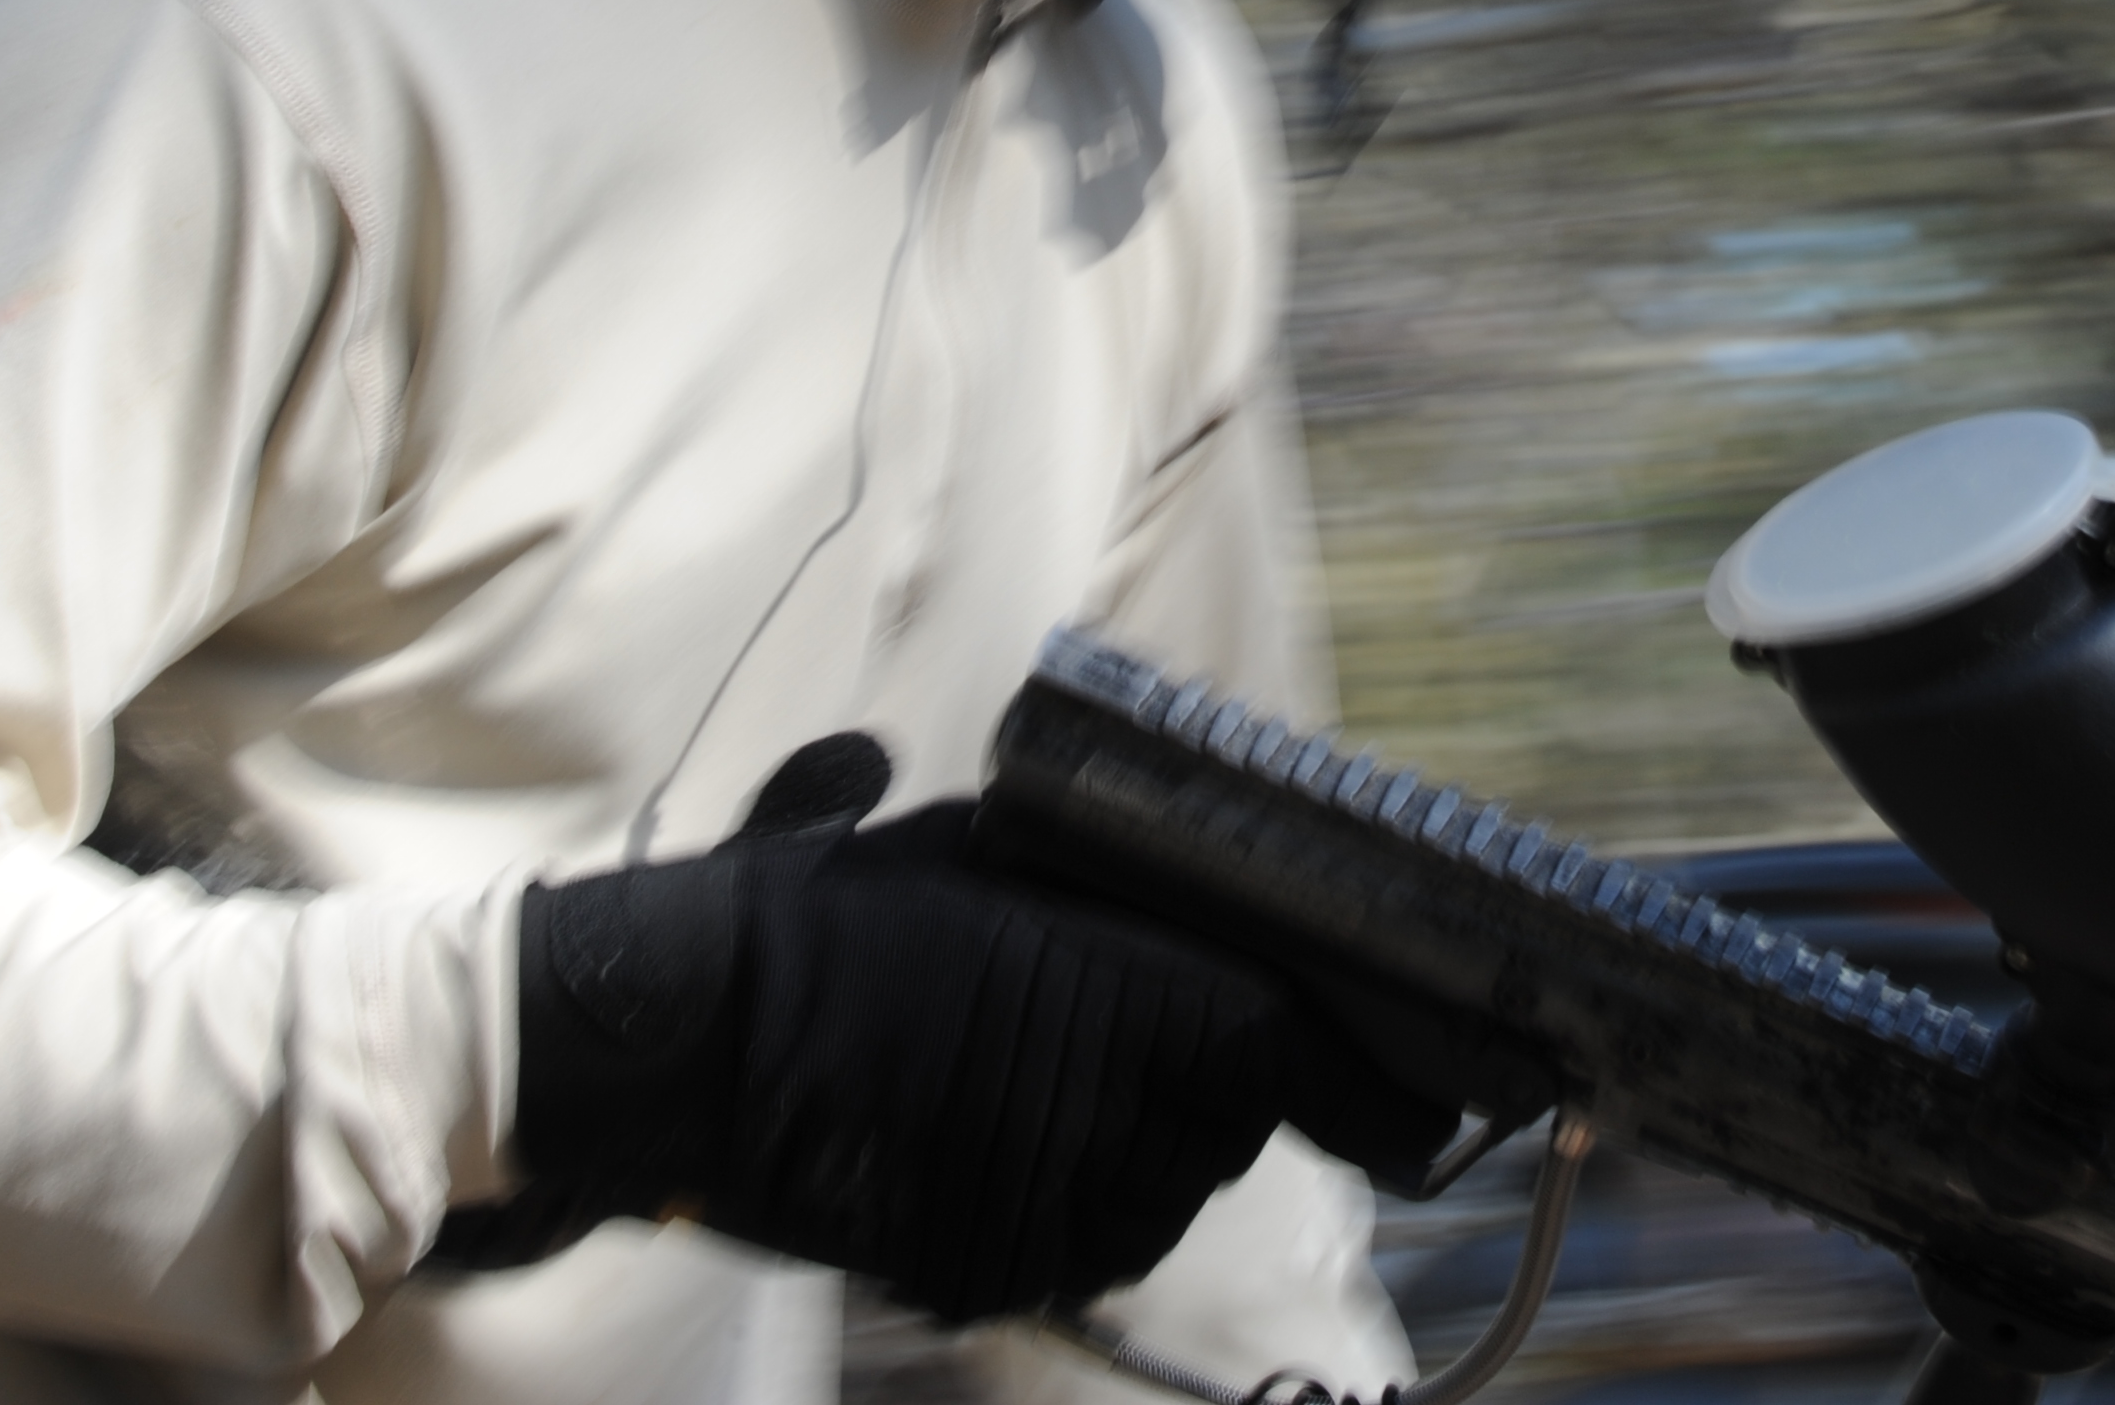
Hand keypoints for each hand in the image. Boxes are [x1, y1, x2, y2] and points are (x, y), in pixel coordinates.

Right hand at [442, 735, 1451, 1319]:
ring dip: (1144, 1151)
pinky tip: (1004, 1141)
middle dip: (1213, 1087)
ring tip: (1050, 1079)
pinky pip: (1083, 1245)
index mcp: (1124, 994)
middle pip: (1230, 1126)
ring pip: (1163, 1194)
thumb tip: (1175, 858)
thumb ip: (1077, 865)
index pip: (1302, 1058)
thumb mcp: (967, 852)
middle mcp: (1108, 1111)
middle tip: (1142, 1034)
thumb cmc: (821, 921)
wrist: (681, 1043)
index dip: (1380, 1085)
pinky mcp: (987, 1262)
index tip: (1433, 1098)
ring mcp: (1045, 1201)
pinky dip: (1074, 1205)